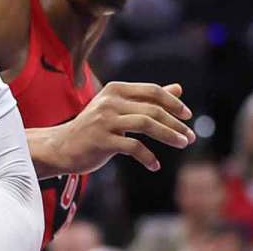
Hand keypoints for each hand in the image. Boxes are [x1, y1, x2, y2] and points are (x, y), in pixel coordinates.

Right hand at [52, 82, 195, 173]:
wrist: (62, 146)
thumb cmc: (95, 127)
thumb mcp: (119, 108)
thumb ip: (147, 98)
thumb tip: (178, 88)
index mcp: (115, 90)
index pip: (151, 91)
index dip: (173, 102)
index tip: (188, 115)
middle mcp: (109, 102)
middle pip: (152, 109)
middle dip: (175, 123)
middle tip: (190, 137)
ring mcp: (104, 120)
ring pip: (145, 124)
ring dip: (169, 136)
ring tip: (182, 144)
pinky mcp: (101, 140)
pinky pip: (133, 147)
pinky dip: (148, 157)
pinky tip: (154, 165)